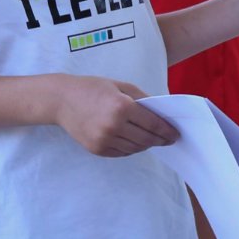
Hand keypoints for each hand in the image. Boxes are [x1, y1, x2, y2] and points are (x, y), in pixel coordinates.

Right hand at [51, 76, 178, 156]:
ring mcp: (104, 140)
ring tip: (152, 139)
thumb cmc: (93, 88)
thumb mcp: (121, 86)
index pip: (152, 124)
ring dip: (146, 144)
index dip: (167, 131)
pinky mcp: (97, 149)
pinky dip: (131, 148)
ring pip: (135, 148)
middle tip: (169, 140)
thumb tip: (161, 114)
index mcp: (122, 107)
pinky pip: (121, 153)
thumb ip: (143, 99)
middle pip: (146, 139)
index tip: (176, 134)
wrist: (62, 100)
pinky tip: (134, 141)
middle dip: (160, 140)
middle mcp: (113, 126)